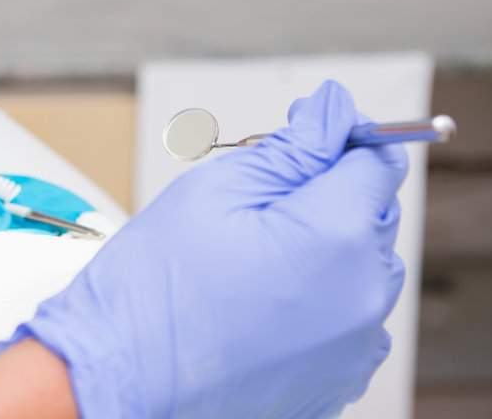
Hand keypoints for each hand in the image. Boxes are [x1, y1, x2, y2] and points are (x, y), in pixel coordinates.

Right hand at [0, 80, 407, 418]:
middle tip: (250, 200)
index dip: (337, 139)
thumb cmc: (152, 286)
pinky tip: (259, 298)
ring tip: (248, 257)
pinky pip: (348, 319)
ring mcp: (354, 347)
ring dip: (322, 248)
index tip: (303, 135)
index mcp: (336, 238)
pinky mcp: (336, 379)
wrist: (117, 374)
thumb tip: (333, 112)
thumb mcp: (215, 189)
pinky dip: (316, 299)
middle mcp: (362, 297)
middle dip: (323, 193)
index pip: (375, 162)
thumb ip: (289, 147)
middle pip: (370, 213)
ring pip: (361, 268)